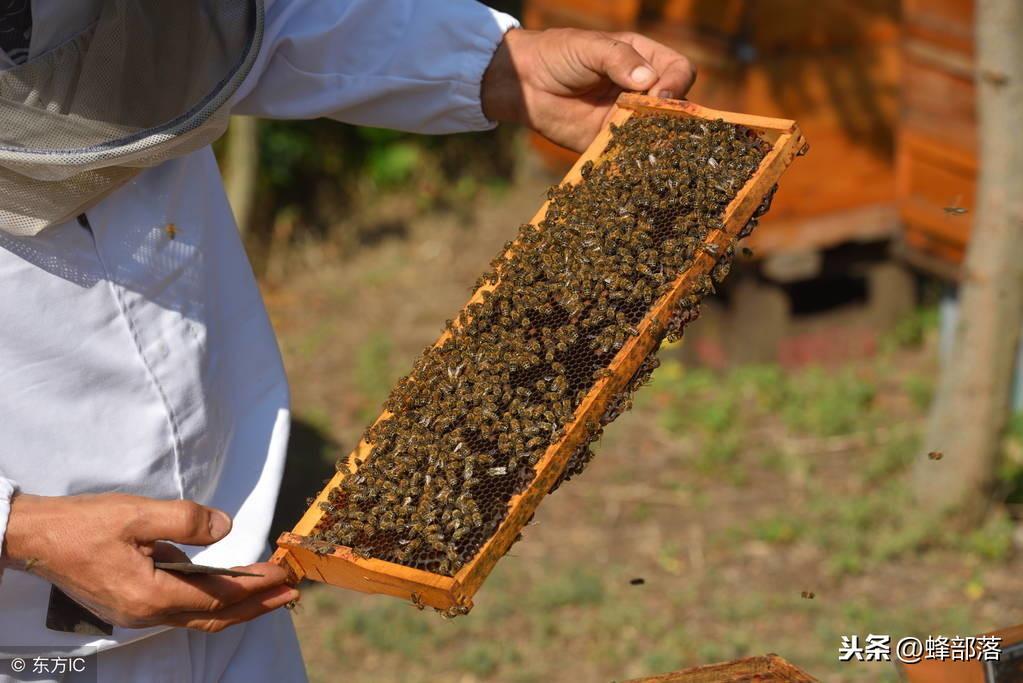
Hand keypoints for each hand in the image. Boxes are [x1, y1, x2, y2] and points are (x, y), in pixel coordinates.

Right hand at [2, 493, 298, 632]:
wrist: (36, 538)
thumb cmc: (84, 524)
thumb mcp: (138, 513)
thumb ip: (186, 521)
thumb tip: (225, 529)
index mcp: (152, 595)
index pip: (219, 596)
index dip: (256, 587)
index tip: (284, 574)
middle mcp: (147, 613)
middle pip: (214, 616)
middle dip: (256, 606)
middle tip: (291, 592)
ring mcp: (137, 612)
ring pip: (198, 614)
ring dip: (235, 603)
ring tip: (268, 588)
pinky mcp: (131, 603)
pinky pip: (180, 606)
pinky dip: (209, 597)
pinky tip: (225, 580)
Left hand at [482, 28, 696, 151]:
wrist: (524, 83)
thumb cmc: (557, 55)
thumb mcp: (589, 47)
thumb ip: (619, 59)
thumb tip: (647, 81)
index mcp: (644, 59)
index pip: (679, 71)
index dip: (676, 83)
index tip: (660, 95)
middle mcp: (642, 89)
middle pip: (674, 105)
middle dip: (669, 115)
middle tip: (652, 122)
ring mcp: (629, 117)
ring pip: (657, 132)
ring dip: (656, 139)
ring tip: (645, 143)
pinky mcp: (611, 141)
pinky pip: (631, 151)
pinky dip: (635, 158)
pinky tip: (631, 159)